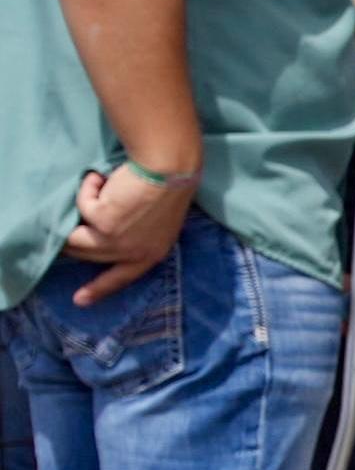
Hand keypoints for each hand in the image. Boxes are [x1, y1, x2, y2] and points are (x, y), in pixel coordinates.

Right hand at [65, 162, 192, 305]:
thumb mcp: (155, 223)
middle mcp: (133, 253)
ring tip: (90, 193)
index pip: (122, 279)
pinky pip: (81, 205)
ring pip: (74, 237)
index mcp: (151, 255)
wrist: (169, 168)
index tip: (79, 300)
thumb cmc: (165, 187)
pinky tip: (103, 178)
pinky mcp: (101, 222)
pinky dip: (88, 188)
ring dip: (74, 216)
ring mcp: (116, 240)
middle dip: (74, 237)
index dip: (99, 289)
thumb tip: (98, 235)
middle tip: (72, 220)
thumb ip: (132, 236)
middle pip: (88, 255)